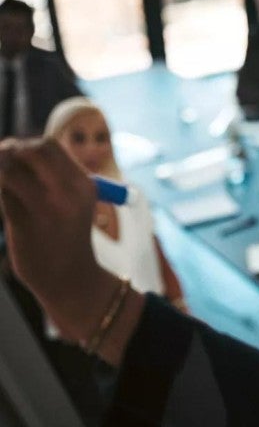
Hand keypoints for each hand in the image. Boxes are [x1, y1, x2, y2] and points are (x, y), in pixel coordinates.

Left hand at [0, 138, 142, 362]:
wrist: (72, 280)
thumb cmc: (68, 239)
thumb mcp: (72, 203)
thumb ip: (50, 178)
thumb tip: (9, 149)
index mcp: (83, 185)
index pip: (47, 145)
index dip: (25, 145)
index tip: (14, 155)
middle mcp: (67, 192)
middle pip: (27, 151)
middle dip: (7, 152)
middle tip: (0, 165)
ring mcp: (46, 207)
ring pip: (9, 170)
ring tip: (1, 185)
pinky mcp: (24, 223)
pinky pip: (0, 193)